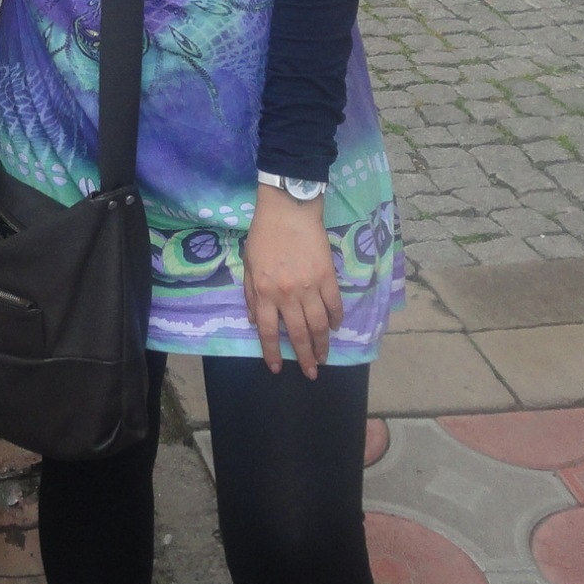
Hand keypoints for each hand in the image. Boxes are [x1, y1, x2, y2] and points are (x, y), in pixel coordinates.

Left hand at [242, 183, 341, 379]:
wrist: (288, 210)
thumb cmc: (263, 235)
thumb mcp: (248, 265)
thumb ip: (251, 295)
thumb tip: (256, 322)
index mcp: (265, 292)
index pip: (269, 332)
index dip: (272, 353)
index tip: (277, 368)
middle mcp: (287, 295)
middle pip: (299, 334)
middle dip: (304, 357)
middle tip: (311, 373)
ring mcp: (310, 287)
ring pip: (319, 325)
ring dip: (322, 345)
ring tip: (324, 358)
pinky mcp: (327, 277)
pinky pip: (334, 305)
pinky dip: (336, 319)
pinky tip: (334, 328)